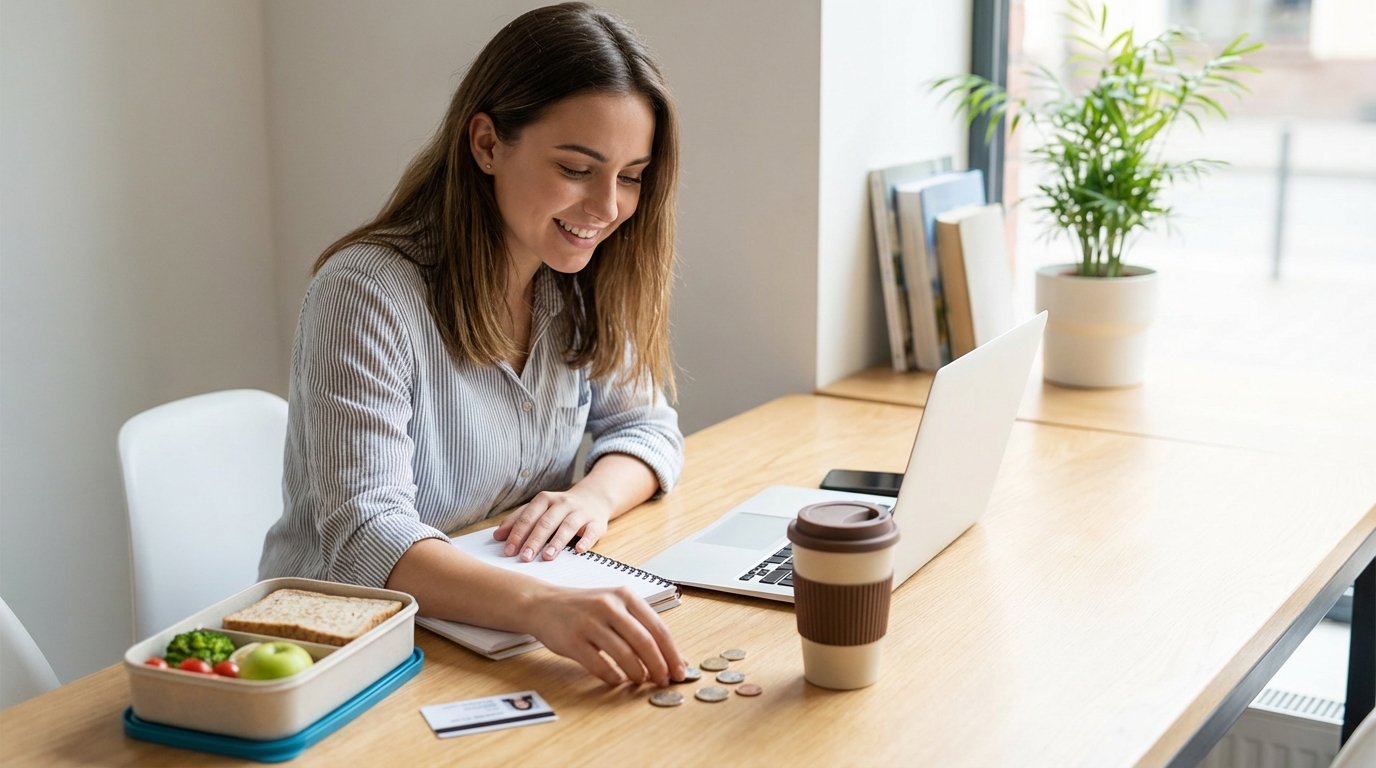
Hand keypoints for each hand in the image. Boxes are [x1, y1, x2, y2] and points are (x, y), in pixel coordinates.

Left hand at [494, 489, 610, 560]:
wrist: (594, 499)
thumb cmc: (560, 510)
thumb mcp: (539, 510)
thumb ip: (518, 521)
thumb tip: (497, 536)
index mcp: (545, 499)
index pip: (529, 516)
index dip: (518, 533)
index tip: (509, 551)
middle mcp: (563, 503)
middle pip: (546, 522)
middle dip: (534, 540)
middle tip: (525, 558)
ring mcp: (581, 512)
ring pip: (568, 526)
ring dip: (557, 542)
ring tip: (547, 557)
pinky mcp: (597, 522)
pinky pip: (591, 531)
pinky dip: (586, 540)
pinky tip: (579, 550)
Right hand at [529, 584, 687, 686]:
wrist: (543, 603)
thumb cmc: (584, 608)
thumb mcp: (616, 607)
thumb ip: (642, 628)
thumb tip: (674, 658)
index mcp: (625, 596)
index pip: (657, 627)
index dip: (672, 652)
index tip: (680, 670)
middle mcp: (608, 606)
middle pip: (644, 642)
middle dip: (659, 666)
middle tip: (664, 681)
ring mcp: (589, 622)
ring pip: (624, 654)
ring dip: (637, 673)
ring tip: (641, 681)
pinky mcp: (572, 640)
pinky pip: (599, 665)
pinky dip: (613, 676)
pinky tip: (618, 680)